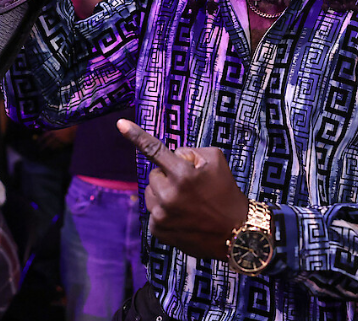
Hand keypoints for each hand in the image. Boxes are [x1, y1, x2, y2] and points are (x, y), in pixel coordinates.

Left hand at [38, 125, 75, 150]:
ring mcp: (59, 140)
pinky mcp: (64, 144)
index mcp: (53, 131)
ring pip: (53, 146)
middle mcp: (55, 136)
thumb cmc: (67, 126)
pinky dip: (56, 148)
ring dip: (50, 148)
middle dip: (43, 146)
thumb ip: (53, 129)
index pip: (44, 136)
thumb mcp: (58, 126)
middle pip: (47, 143)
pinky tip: (55, 149)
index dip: (40, 139)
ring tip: (48, 150)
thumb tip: (47, 132)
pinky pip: (59, 147)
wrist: (75, 128)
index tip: (37, 142)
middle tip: (40, 149)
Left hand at [118, 119, 248, 259]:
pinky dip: (165, 211)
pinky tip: (183, 217)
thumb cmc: (227, 193)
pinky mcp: (158, 230)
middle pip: (154, 175)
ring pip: (151, 193)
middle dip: (168, 176)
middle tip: (191, 187)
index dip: (136, 135)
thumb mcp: (216, 160)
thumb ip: (190, 152)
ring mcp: (161, 215)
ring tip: (187, 203)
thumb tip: (172, 157)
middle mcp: (169, 195)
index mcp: (183, 174)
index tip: (120, 124)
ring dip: (164, 193)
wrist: (236, 232)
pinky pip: (154, 211)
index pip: (155, 150)